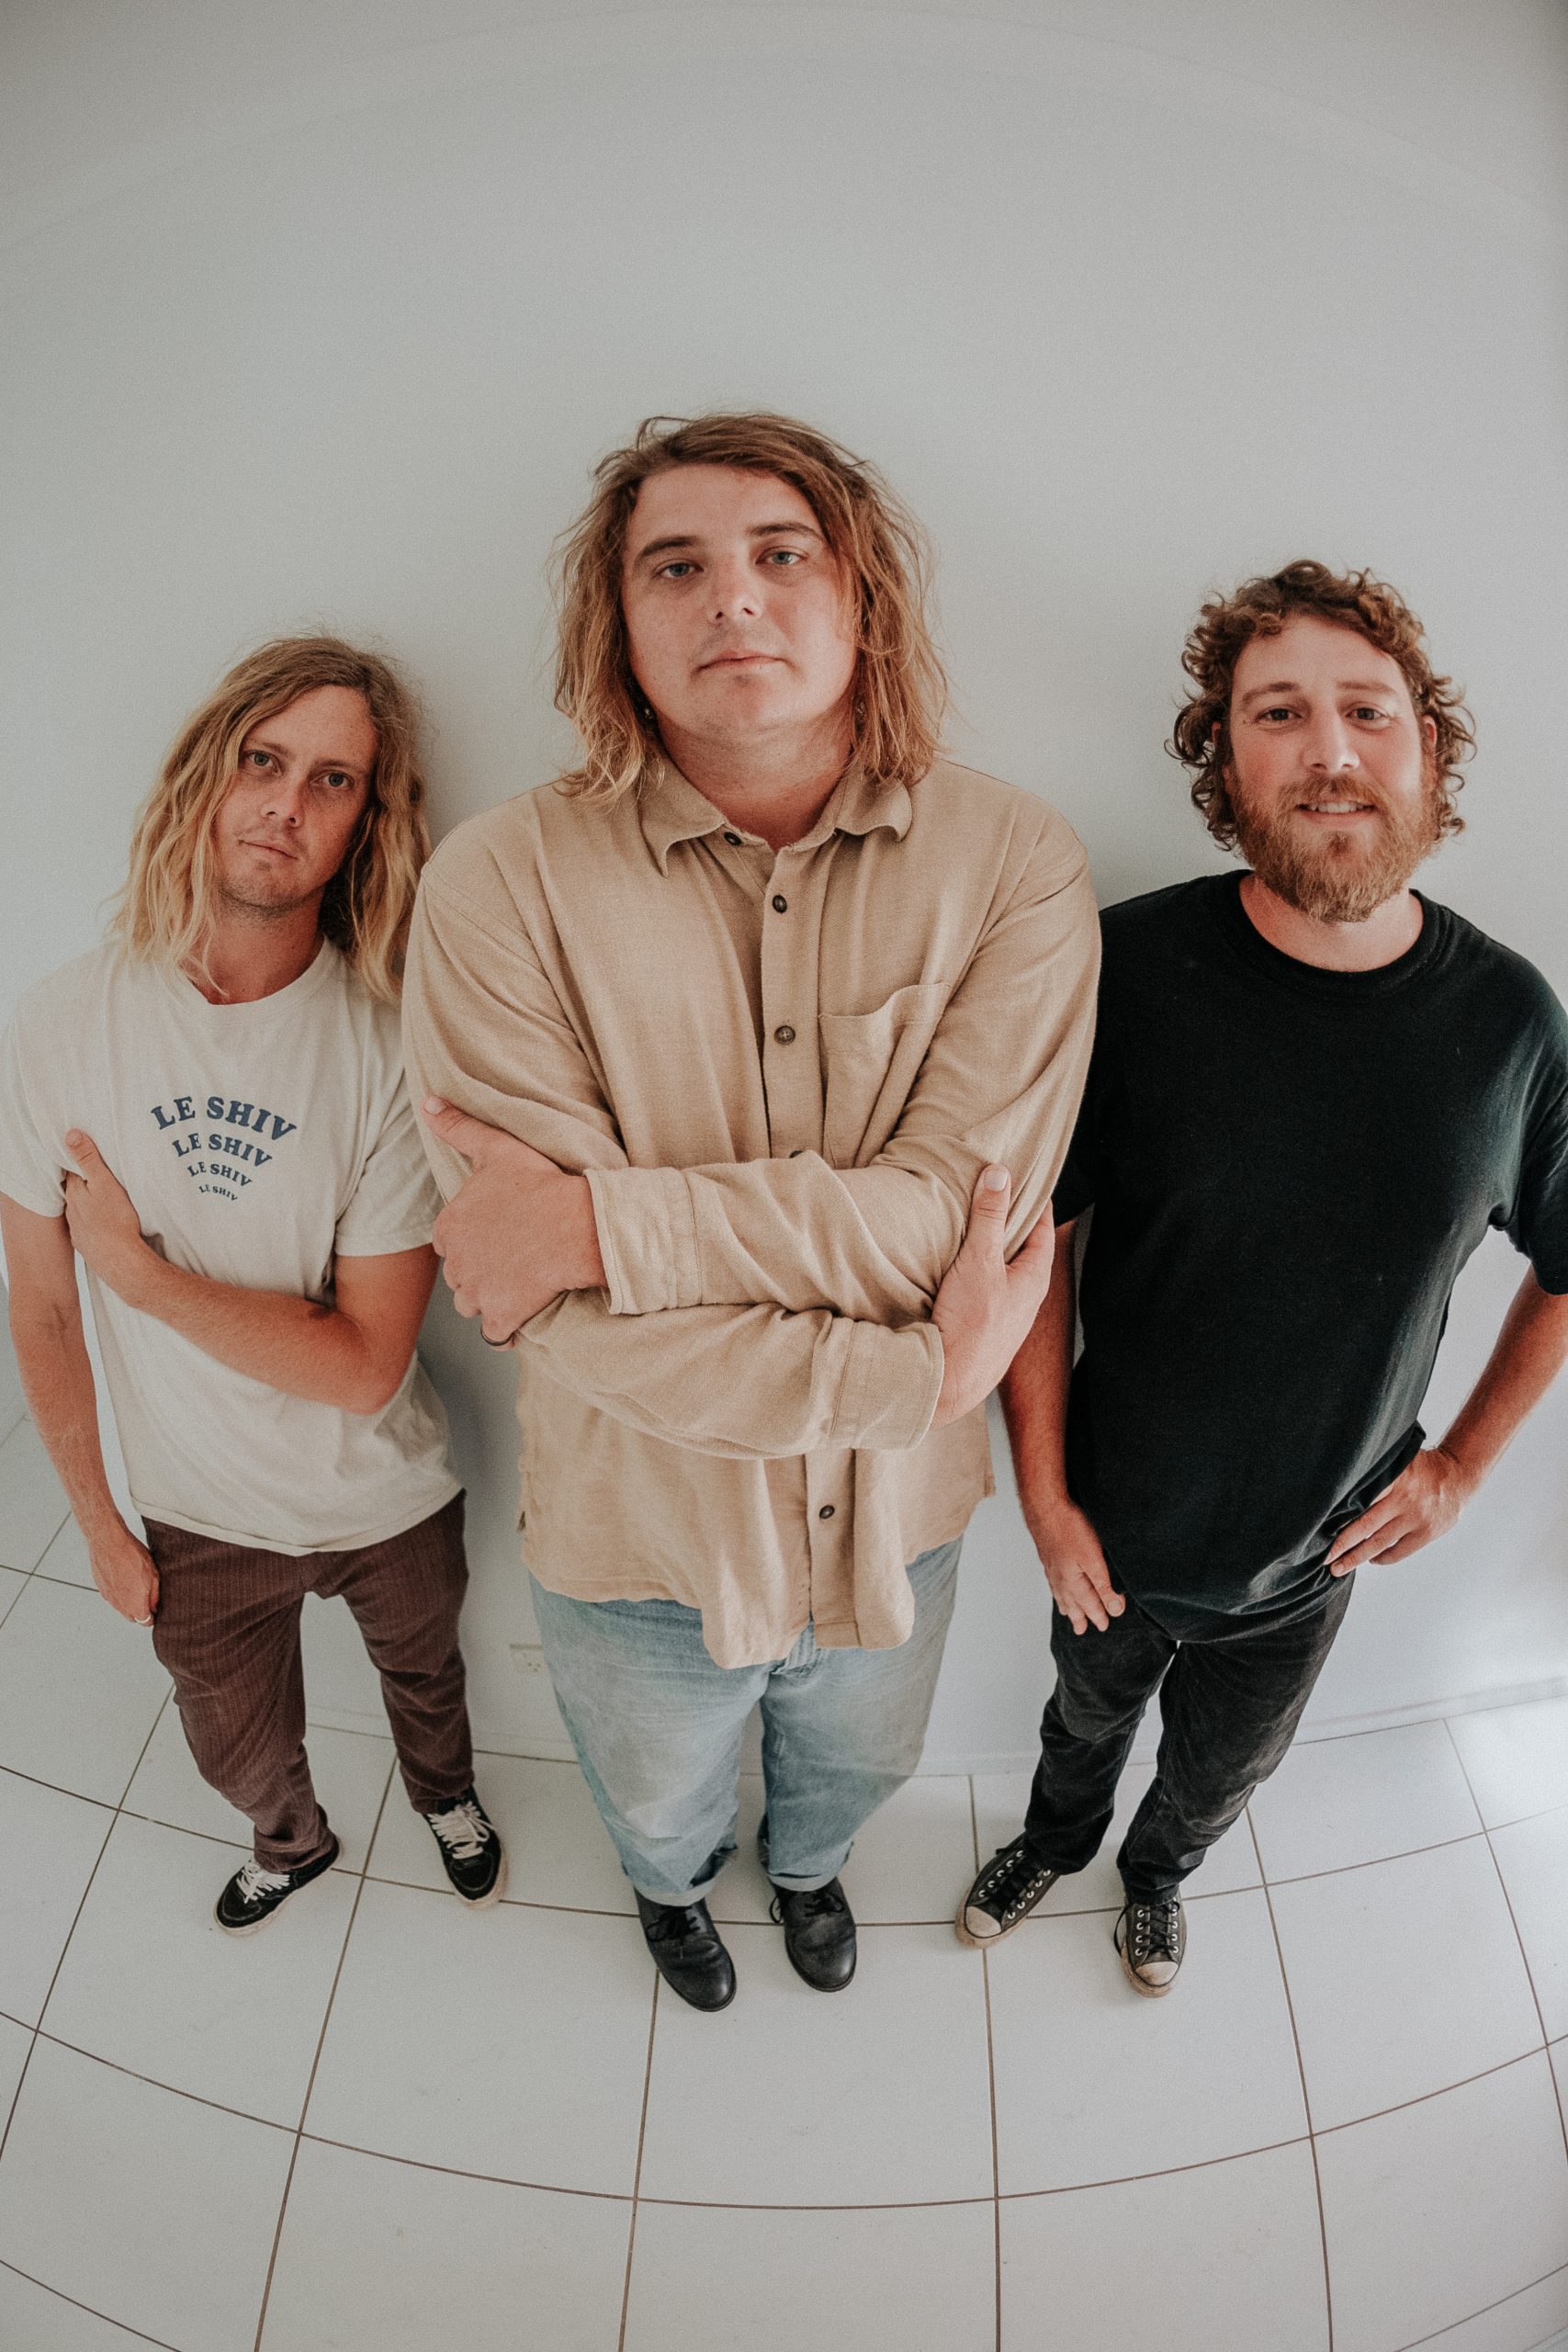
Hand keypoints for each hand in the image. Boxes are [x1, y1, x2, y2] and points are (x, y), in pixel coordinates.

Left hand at [62, 1131, 147, 1293]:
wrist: (120, 1261)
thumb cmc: (116, 1221)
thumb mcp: (104, 1184)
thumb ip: (88, 1160)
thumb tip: (70, 1135)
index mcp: (75, 1193)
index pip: (70, 1171)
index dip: (77, 1162)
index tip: (84, 1155)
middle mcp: (71, 1211)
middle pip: (73, 1191)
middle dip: (81, 1182)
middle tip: (94, 1174)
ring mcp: (77, 1229)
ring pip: (78, 1210)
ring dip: (85, 1204)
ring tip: (98, 1198)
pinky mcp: (85, 1244)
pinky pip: (85, 1229)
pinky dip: (90, 1223)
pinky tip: (100, 1223)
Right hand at [89, 1519, 159, 1624]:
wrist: (108, 1542)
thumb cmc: (131, 1555)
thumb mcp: (153, 1575)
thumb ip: (154, 1596)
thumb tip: (154, 1607)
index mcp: (135, 1605)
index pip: (145, 1622)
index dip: (153, 1616)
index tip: (156, 1609)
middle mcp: (120, 1605)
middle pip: (132, 1617)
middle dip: (141, 1610)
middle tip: (147, 1595)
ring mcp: (108, 1597)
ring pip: (121, 1607)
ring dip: (129, 1601)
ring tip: (135, 1583)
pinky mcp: (101, 1588)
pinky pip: (112, 1596)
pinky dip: (119, 1592)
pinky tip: (124, 1577)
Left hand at [423, 1099, 605, 1345]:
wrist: (577, 1225)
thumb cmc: (540, 1185)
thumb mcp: (496, 1148)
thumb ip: (458, 1127)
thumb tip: (427, 1103)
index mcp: (448, 1227)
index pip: (448, 1240)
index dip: (473, 1237)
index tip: (499, 1231)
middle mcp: (455, 1264)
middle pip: (459, 1274)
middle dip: (479, 1269)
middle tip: (512, 1256)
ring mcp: (477, 1294)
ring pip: (471, 1303)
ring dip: (489, 1297)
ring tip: (519, 1282)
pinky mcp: (500, 1318)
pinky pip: (493, 1333)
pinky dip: (504, 1328)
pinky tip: (522, 1314)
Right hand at [931, 1166, 1055, 1425]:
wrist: (951, 1382)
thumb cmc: (972, 1324)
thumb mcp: (979, 1261)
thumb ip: (989, 1217)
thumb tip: (999, 1174)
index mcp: (1035, 1278)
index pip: (1043, 1228)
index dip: (1034, 1201)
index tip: (1024, 1178)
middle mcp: (1026, 1297)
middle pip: (1023, 1249)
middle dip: (1009, 1223)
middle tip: (993, 1195)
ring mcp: (1007, 1315)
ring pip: (1004, 1271)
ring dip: (991, 1249)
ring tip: (972, 1226)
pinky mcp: (986, 1328)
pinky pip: (987, 1289)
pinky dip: (977, 1271)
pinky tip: (958, 1268)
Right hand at [1024, 1495, 1124, 1633]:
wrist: (1046, 1507)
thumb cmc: (1069, 1529)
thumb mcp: (1094, 1560)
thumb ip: (1105, 1586)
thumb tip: (1115, 1609)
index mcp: (1073, 1583)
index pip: (1089, 1605)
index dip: (1099, 1615)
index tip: (1106, 1625)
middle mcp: (1060, 1579)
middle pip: (1071, 1604)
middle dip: (1079, 1617)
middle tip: (1082, 1630)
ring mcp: (1052, 1568)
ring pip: (1060, 1594)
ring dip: (1066, 1606)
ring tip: (1068, 1615)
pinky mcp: (1048, 1557)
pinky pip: (1053, 1582)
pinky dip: (1057, 1591)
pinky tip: (1057, 1587)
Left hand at [1327, 1445, 1477, 1571]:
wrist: (1458, 1476)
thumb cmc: (1421, 1467)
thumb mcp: (1398, 1462)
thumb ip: (1375, 1473)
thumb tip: (1340, 1485)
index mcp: (1393, 1478)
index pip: (1359, 1500)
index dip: (1338, 1517)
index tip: (1318, 1530)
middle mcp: (1403, 1499)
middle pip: (1364, 1526)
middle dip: (1341, 1545)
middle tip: (1323, 1558)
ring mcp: (1415, 1518)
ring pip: (1379, 1542)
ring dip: (1356, 1557)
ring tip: (1338, 1567)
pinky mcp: (1426, 1533)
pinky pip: (1398, 1551)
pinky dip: (1381, 1558)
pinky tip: (1369, 1560)